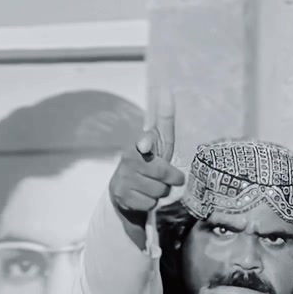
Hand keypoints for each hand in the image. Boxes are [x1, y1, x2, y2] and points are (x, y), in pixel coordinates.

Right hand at [110, 87, 184, 224]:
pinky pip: (150, 204)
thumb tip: (166, 90)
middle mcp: (128, 160)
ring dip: (160, 192)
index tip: (146, 145)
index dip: (147, 142)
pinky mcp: (122, 197)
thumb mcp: (159, 142)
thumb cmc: (149, 163)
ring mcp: (123, 179)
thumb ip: (164, 120)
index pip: (145, 142)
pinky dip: (151, 203)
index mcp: (138, 145)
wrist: (125, 193)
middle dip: (170, 180)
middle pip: (164, 175)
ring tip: (152, 187)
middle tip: (168, 179)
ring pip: (159, 191)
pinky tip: (143, 197)